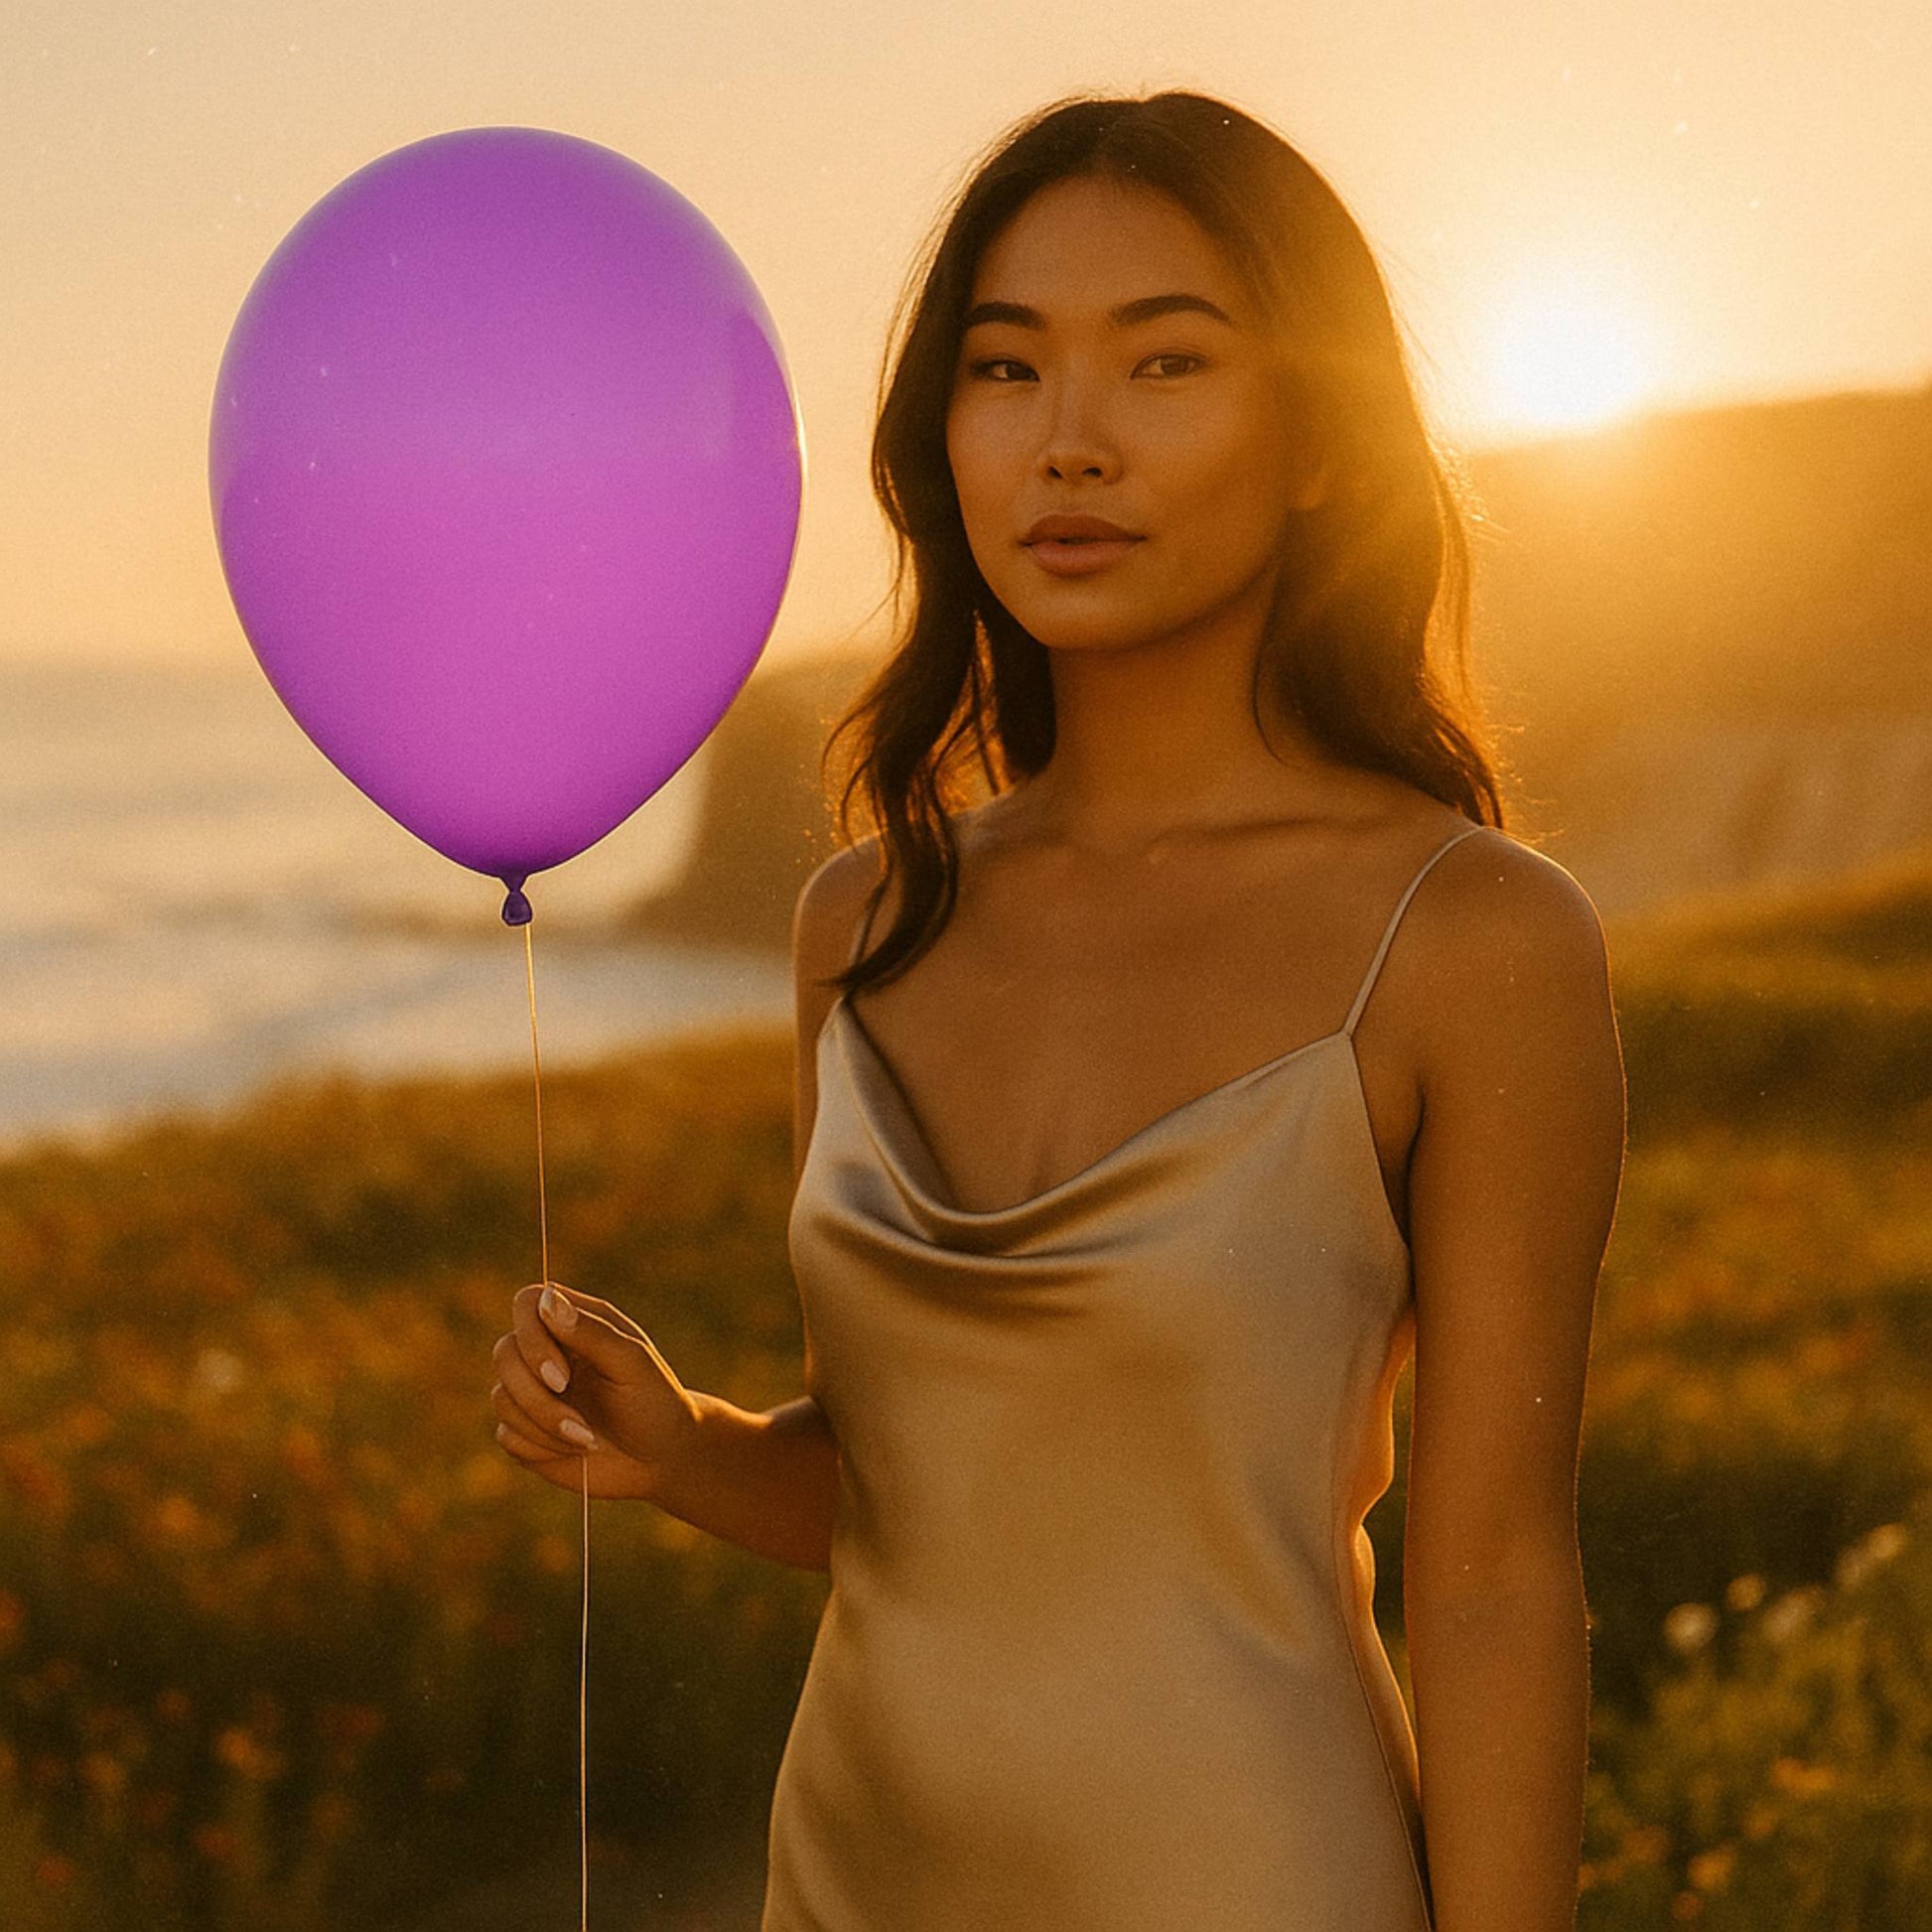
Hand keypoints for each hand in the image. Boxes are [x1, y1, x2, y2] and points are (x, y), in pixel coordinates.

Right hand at [489, 1282, 700, 1501]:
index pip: (527, 1303)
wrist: (661, 1460)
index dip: (531, 1338)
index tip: (561, 1376)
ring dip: (543, 1426)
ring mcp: (533, 1391)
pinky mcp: (525, 1430)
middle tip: (579, 1421)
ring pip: (501, 1398)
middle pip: (504, 1353)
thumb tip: (547, 1299)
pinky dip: (540, 1448)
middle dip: (535, 1394)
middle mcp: (547, 1352)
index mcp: (575, 1323)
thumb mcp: (633, 1364)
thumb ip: (592, 1331)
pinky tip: (575, 1451)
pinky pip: (507, 1435)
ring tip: (587, 1439)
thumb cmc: (655, 1404)